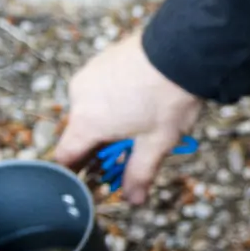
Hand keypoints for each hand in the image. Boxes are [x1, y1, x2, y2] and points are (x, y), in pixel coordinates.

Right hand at [51, 31, 203, 204]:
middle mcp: (79, 97)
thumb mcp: (157, 143)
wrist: (183, 50)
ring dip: (108, 119)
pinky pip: (100, 87)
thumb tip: (133, 200)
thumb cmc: (168, 98)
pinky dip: (112, 98)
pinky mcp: (101, 59)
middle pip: (80, 131)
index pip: (66, 155)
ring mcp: (89, 74)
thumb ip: (140, 173)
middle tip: (128, 149)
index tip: (90, 176)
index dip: (76, 170)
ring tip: (141, 121)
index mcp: (87, 122)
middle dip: (100, 144)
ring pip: (91, 107)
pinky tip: (140, 98)